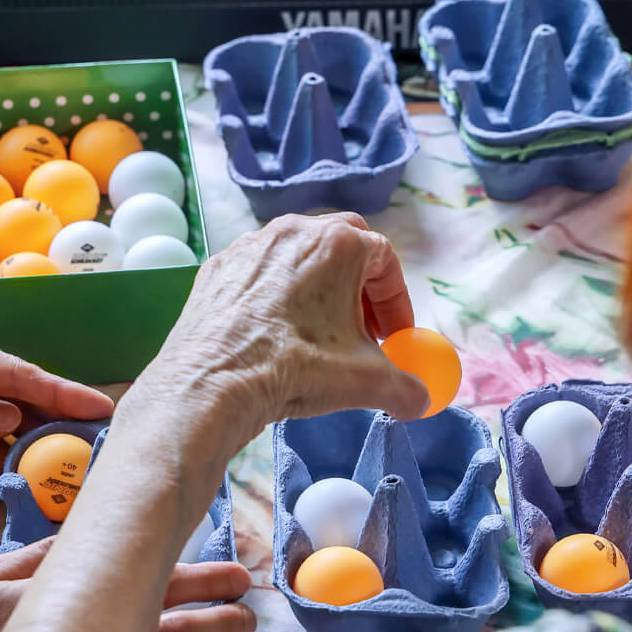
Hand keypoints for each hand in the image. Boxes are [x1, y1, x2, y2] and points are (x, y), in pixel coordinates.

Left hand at [0, 324, 113, 484]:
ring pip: (11, 429)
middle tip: (108, 438)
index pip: (11, 372)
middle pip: (21, 398)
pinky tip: (44, 476)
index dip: (58, 390)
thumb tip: (9, 418)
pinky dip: (17, 465)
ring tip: (87, 461)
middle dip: (64, 416)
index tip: (98, 406)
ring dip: (46, 444)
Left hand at [123, 213, 429, 443]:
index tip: (395, 338)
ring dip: (318, 290)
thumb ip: (406, 389)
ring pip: (299, 257)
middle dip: (361, 287)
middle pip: (344, 246)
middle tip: (362, 330)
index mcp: (338, 244)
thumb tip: (420, 401)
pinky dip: (276, 297)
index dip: (396, 303)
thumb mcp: (367, 383)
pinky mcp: (218, 267)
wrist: (211, 385)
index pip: (386, 261)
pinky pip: (259, 274)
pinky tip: (274, 336)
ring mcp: (251, 246)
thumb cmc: (294, 369)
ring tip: (318, 335)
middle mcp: (294, 231)